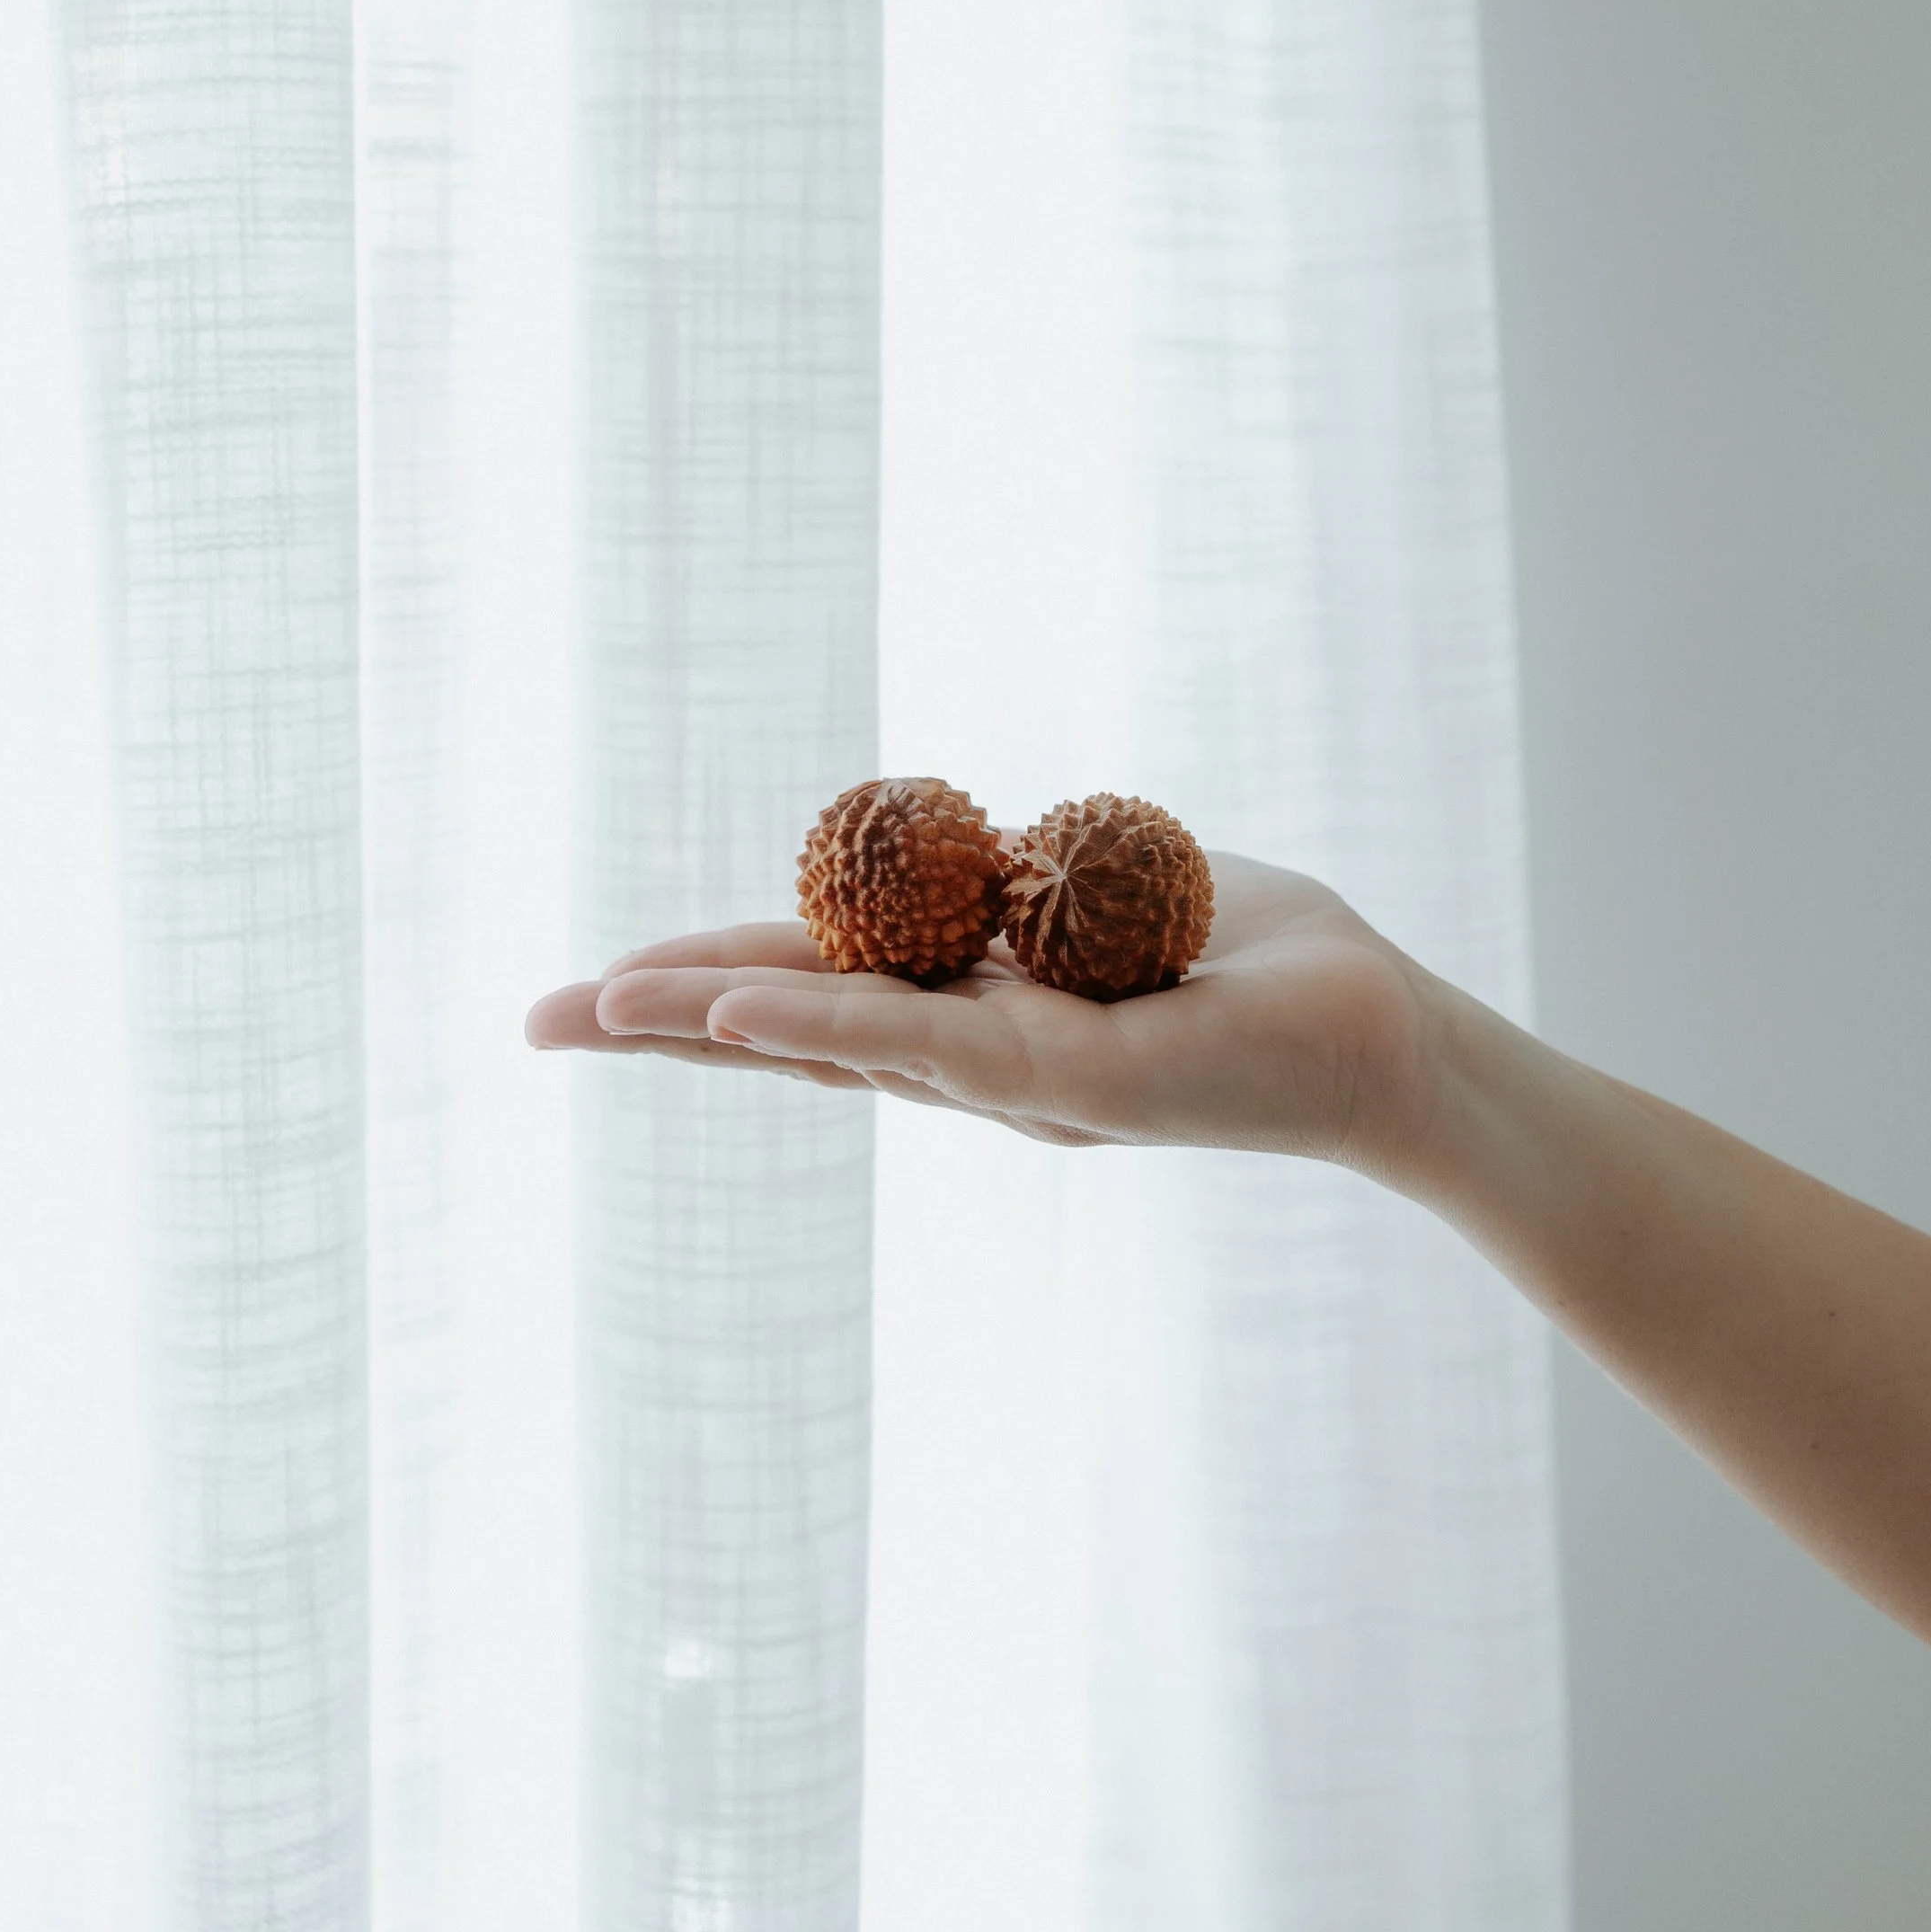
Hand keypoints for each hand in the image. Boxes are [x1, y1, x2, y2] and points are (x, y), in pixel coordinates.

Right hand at [523, 849, 1441, 1177]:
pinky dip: (829, 1025)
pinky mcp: (1078, 1088)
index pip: (817, 998)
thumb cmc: (1262, 960)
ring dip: (711, 1021)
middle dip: (664, 1023)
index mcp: (979, 1020)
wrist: (1393, 1036)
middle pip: (794, 1035)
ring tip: (597, 1005)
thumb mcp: (1108, 889)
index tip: (601, 984)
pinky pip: (933, 1049)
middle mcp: (979, 1068)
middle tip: (537, 1019)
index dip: (709, 988)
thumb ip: (1019, 879)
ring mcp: (1018, 1087)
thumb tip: (944, 843)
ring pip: (836, 1043)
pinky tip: (740, 1011)